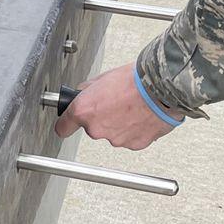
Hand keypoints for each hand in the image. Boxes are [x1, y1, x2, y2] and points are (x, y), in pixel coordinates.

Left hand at [54, 62, 177, 151]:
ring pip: (112, 133)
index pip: (63, 127)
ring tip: (130, 107)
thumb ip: (87, 91)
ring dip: (118, 124)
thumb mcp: (102, 79)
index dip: (65, 125)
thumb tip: (82, 93)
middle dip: (100, 118)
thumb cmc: (134, 81)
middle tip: (114, 103)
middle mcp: (97, 129)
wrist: (161, 89)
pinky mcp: (134, 144)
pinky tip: (140, 116)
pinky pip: (129, 138)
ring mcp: (116, 139)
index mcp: (84, 111)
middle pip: (92, 128)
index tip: (66, 124)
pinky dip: (134, 130)